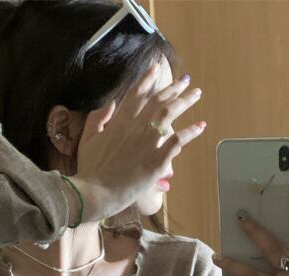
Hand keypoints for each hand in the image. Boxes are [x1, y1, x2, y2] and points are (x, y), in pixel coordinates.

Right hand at [72, 62, 205, 220]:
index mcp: (118, 123)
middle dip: (173, 88)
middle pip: (157, 101)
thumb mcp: (88, 140)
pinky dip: (190, 132)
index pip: (136, 95)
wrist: (93, 193)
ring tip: (196, 94)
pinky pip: (177, 141)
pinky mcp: (156, 161)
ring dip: (185, 101)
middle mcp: (134, 128)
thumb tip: (111, 103)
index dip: (147, 79)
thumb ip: (98, 118)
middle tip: (185, 80)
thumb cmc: (89, 171)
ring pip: (168, 114)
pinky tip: (201, 125)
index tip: (156, 68)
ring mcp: (146, 143)